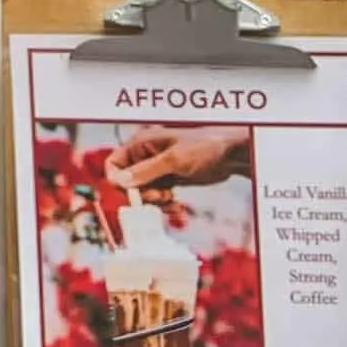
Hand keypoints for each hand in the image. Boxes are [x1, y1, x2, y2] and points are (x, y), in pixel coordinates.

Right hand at [107, 125, 250, 190]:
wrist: (231, 155)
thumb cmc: (205, 147)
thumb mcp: (174, 160)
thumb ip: (146, 171)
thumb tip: (120, 181)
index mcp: (141, 143)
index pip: (114, 164)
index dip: (119, 181)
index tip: (133, 194)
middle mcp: (145, 155)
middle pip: (127, 181)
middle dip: (142, 194)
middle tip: (160, 197)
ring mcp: (157, 168)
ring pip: (142, 191)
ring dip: (154, 201)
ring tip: (171, 200)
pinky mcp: (168, 178)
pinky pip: (156, 195)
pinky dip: (164, 203)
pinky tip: (176, 204)